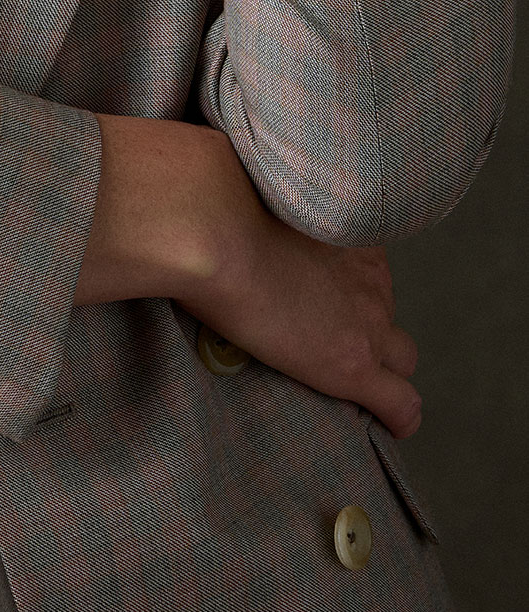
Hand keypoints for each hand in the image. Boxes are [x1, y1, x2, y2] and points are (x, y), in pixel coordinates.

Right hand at [74, 116, 420, 437]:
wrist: (209, 226)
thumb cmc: (212, 197)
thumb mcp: (246, 187)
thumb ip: (253, 199)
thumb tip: (215, 190)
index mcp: (344, 228)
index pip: (366, 264)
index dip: (343, 282)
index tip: (314, 289)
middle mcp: (367, 274)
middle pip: (387, 308)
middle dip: (365, 321)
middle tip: (319, 332)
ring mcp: (366, 322)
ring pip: (401, 355)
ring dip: (378, 365)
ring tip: (340, 377)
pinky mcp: (353, 366)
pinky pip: (401, 403)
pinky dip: (396, 416)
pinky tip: (386, 424)